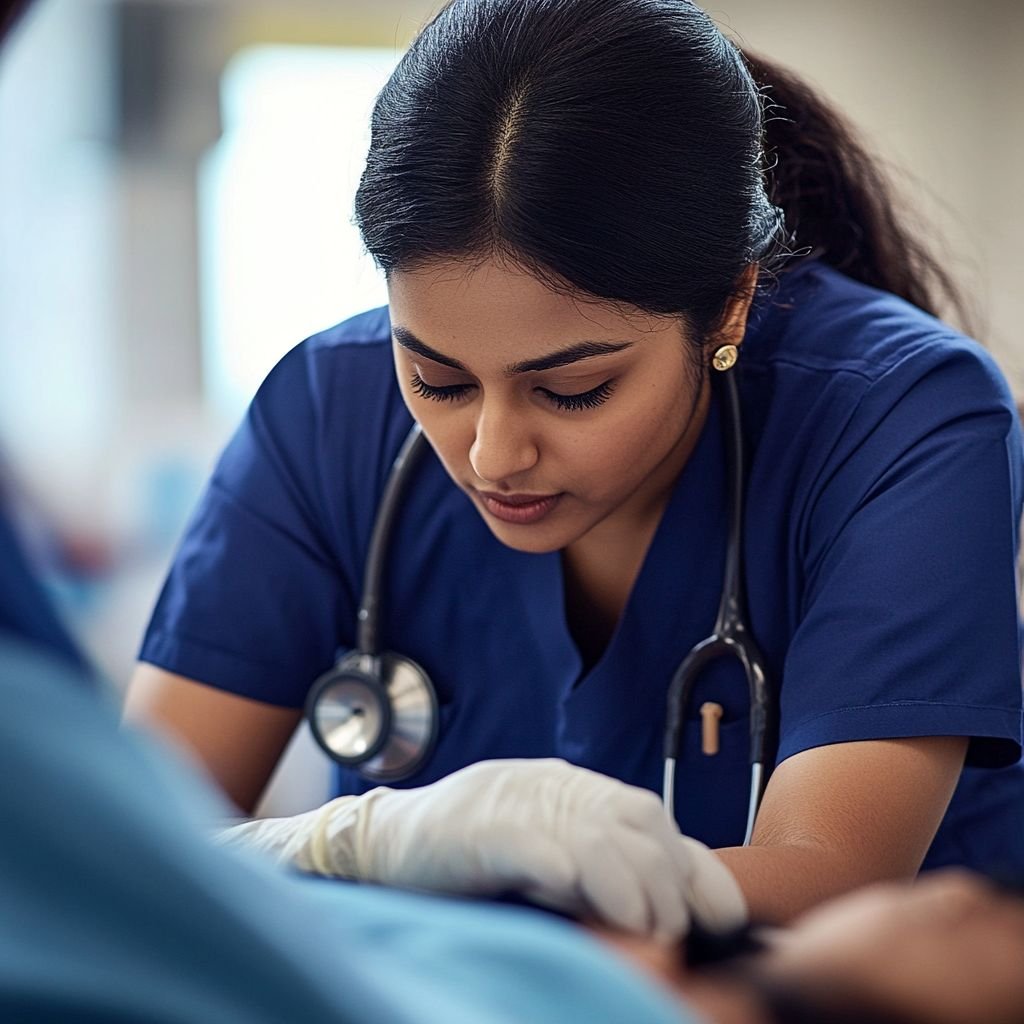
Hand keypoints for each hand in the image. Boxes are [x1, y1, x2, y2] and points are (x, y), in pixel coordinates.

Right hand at [220, 758, 746, 937]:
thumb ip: (597, 873)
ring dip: (630, 883)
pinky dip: (560, 867)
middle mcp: (554, 790)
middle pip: (639, 820)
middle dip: (668, 880)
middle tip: (669, 935)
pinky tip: (574, 895)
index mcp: (575, 794)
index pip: (652, 818)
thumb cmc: (471, 859)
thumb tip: (662, 919)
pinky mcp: (478, 827)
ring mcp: (516, 803)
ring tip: (638, 928)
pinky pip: (529, 842)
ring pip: (596, 831)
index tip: (715, 919)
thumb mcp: (545, 861)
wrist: (388, 840)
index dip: (691, 866)